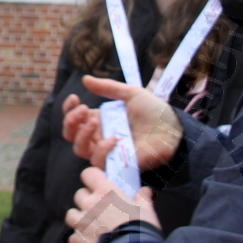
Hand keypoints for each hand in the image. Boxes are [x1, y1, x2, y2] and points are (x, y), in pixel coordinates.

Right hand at [62, 75, 183, 170]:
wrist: (173, 129)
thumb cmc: (155, 112)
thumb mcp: (131, 93)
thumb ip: (108, 88)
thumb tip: (85, 79)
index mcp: (101, 120)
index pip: (74, 119)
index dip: (68, 110)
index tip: (75, 98)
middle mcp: (100, 136)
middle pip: (71, 135)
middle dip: (70, 121)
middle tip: (83, 110)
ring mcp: (107, 151)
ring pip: (80, 149)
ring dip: (82, 135)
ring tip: (94, 122)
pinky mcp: (116, 163)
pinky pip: (98, 161)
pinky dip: (101, 149)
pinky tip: (113, 139)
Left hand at [64, 166, 159, 242]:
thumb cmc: (142, 230)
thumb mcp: (147, 211)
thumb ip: (143, 199)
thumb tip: (144, 191)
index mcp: (106, 191)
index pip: (88, 174)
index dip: (93, 179)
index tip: (99, 185)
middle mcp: (90, 204)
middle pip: (80, 195)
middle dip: (88, 200)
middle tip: (100, 210)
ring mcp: (82, 223)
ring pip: (72, 215)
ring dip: (80, 219)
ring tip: (92, 227)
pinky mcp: (78, 241)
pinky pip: (73, 237)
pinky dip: (80, 240)